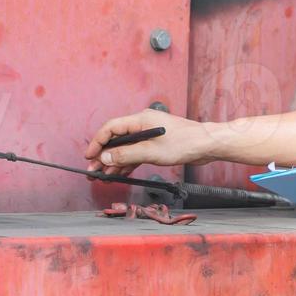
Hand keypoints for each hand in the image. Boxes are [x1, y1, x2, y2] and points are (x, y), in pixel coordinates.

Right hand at [82, 109, 215, 176]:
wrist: (206, 144)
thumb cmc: (184, 143)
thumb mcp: (151, 152)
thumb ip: (126, 154)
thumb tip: (106, 156)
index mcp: (140, 120)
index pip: (111, 127)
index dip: (98, 141)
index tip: (89, 155)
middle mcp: (143, 125)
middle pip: (117, 139)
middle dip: (104, 155)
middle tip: (94, 170)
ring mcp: (150, 135)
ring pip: (126, 148)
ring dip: (115, 161)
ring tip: (103, 175)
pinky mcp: (156, 145)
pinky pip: (136, 153)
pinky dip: (128, 163)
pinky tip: (120, 173)